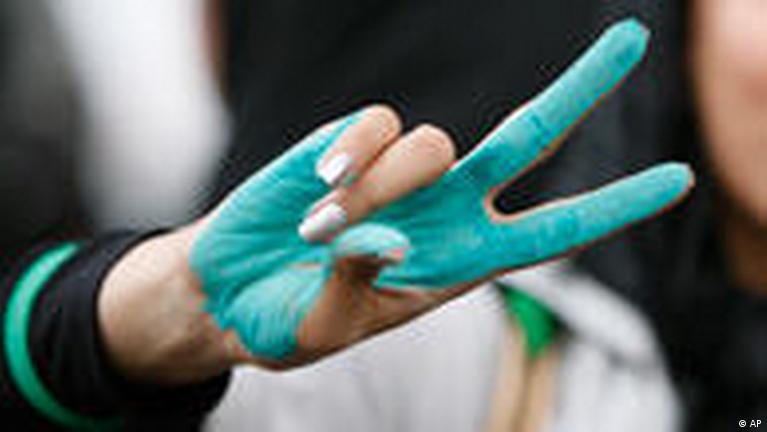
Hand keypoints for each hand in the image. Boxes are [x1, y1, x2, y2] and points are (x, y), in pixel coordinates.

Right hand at [188, 19, 692, 366]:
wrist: (230, 289)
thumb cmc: (284, 322)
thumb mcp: (326, 328)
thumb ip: (361, 288)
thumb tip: (391, 235)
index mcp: (460, 264)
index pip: (553, 231)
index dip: (615, 205)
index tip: (678, 178)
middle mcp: (443, 208)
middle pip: (527, 137)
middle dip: (580, 88)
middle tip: (634, 35)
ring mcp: (399, 172)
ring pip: (432, 140)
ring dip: (377, 190)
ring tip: (319, 233)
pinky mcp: (350, 143)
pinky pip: (374, 125)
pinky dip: (350, 155)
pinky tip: (317, 187)